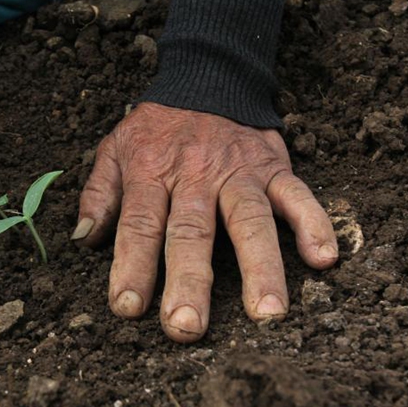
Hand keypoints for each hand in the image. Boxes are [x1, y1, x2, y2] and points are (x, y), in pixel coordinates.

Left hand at [73, 103, 337, 341]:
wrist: (208, 78)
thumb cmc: (156, 129)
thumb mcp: (113, 150)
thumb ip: (98, 194)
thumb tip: (84, 239)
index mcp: (150, 172)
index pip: (139, 225)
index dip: (132, 266)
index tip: (126, 308)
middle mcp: (195, 175)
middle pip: (192, 232)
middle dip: (190, 282)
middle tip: (187, 327)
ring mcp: (239, 172)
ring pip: (250, 221)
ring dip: (260, 268)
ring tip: (267, 315)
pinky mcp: (275, 167)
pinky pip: (299, 195)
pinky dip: (315, 223)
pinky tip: (323, 259)